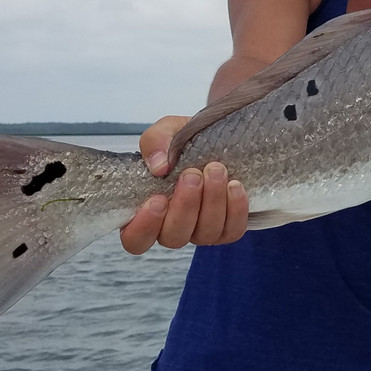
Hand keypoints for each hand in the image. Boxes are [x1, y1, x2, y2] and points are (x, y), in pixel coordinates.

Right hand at [119, 115, 249, 253]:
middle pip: (173, 236)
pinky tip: (235, 185)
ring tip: (216, 170)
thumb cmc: (184, 143)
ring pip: (204, 234)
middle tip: (192, 175)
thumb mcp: (166, 132)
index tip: (157, 199)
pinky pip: (232, 230)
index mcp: (147, 211)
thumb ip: (155, 142)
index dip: (144, 227)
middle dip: (185, 206)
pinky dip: (235, 209)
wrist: (219, 140)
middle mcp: (172, 228)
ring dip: (212, 202)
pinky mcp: (227, 229)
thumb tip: (159, 166)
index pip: (135, 239)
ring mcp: (200, 231)